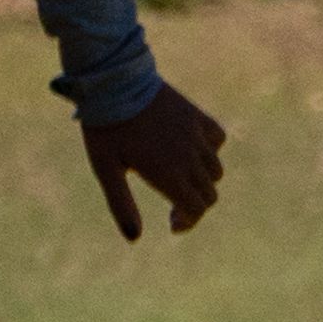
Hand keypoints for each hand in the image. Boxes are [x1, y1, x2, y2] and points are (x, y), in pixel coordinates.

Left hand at [83, 82, 227, 240]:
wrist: (114, 83)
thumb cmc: (105, 129)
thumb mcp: (105, 170)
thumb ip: (121, 204)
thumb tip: (134, 238)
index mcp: (168, 174)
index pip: (196, 209)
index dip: (187, 221)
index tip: (172, 224)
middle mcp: (189, 157)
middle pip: (209, 194)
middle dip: (194, 206)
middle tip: (173, 207)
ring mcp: (196, 135)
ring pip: (215, 170)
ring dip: (202, 182)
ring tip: (179, 180)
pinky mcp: (197, 116)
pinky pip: (218, 139)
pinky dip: (211, 151)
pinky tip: (191, 152)